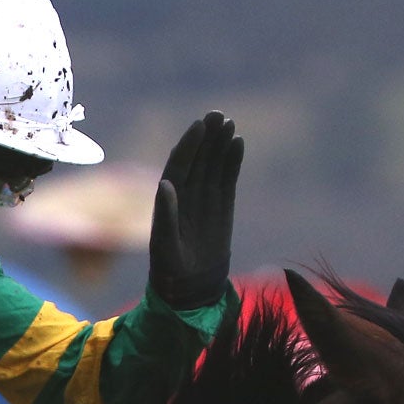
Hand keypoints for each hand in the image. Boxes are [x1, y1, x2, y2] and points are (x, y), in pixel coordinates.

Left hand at [149, 111, 243, 311]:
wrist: (192, 289)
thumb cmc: (171, 271)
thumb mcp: (165, 245)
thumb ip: (165, 215)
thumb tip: (166, 183)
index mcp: (167, 200)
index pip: (178, 165)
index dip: (189, 145)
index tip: (199, 126)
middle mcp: (184, 195)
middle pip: (196, 159)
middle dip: (206, 137)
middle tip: (218, 115)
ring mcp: (204, 198)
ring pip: (212, 164)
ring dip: (219, 144)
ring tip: (230, 123)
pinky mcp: (221, 205)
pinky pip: (227, 178)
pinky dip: (232, 161)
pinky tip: (239, 142)